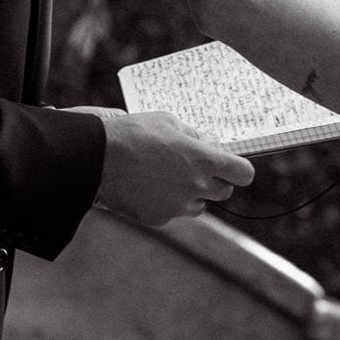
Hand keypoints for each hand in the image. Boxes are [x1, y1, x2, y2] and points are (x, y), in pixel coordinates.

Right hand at [91, 110, 254, 225]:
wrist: (96, 158)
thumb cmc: (133, 133)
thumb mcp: (168, 121)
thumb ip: (195, 135)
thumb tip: (211, 143)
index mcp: (202, 159)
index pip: (243, 173)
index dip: (239, 168)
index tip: (230, 164)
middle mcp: (195, 186)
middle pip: (224, 191)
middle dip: (215, 179)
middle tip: (194, 166)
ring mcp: (177, 205)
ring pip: (200, 205)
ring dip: (193, 193)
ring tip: (168, 176)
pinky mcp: (159, 218)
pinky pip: (174, 212)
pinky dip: (168, 202)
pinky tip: (149, 186)